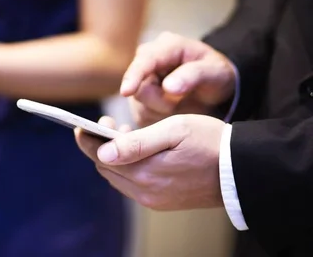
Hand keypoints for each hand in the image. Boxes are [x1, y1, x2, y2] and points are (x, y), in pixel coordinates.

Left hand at [75, 114, 225, 210]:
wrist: (243, 169)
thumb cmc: (210, 141)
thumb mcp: (174, 131)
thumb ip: (136, 142)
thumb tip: (102, 152)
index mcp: (146, 172)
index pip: (100, 156)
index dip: (86, 139)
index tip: (81, 125)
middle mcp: (146, 191)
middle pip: (105, 167)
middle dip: (99, 145)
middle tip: (108, 122)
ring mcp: (154, 199)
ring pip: (117, 176)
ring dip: (113, 156)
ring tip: (122, 133)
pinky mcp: (162, 202)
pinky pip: (132, 184)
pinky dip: (127, 167)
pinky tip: (137, 151)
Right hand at [120, 32, 236, 126]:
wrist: (215, 86)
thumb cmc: (216, 74)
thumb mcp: (215, 72)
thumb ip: (194, 75)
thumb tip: (168, 87)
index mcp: (166, 46)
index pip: (144, 61)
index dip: (133, 76)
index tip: (126, 91)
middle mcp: (147, 60)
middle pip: (139, 88)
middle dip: (161, 103)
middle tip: (184, 103)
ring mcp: (141, 79)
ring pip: (139, 105)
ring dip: (162, 112)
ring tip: (182, 106)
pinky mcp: (139, 98)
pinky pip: (142, 115)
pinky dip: (159, 119)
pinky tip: (173, 111)